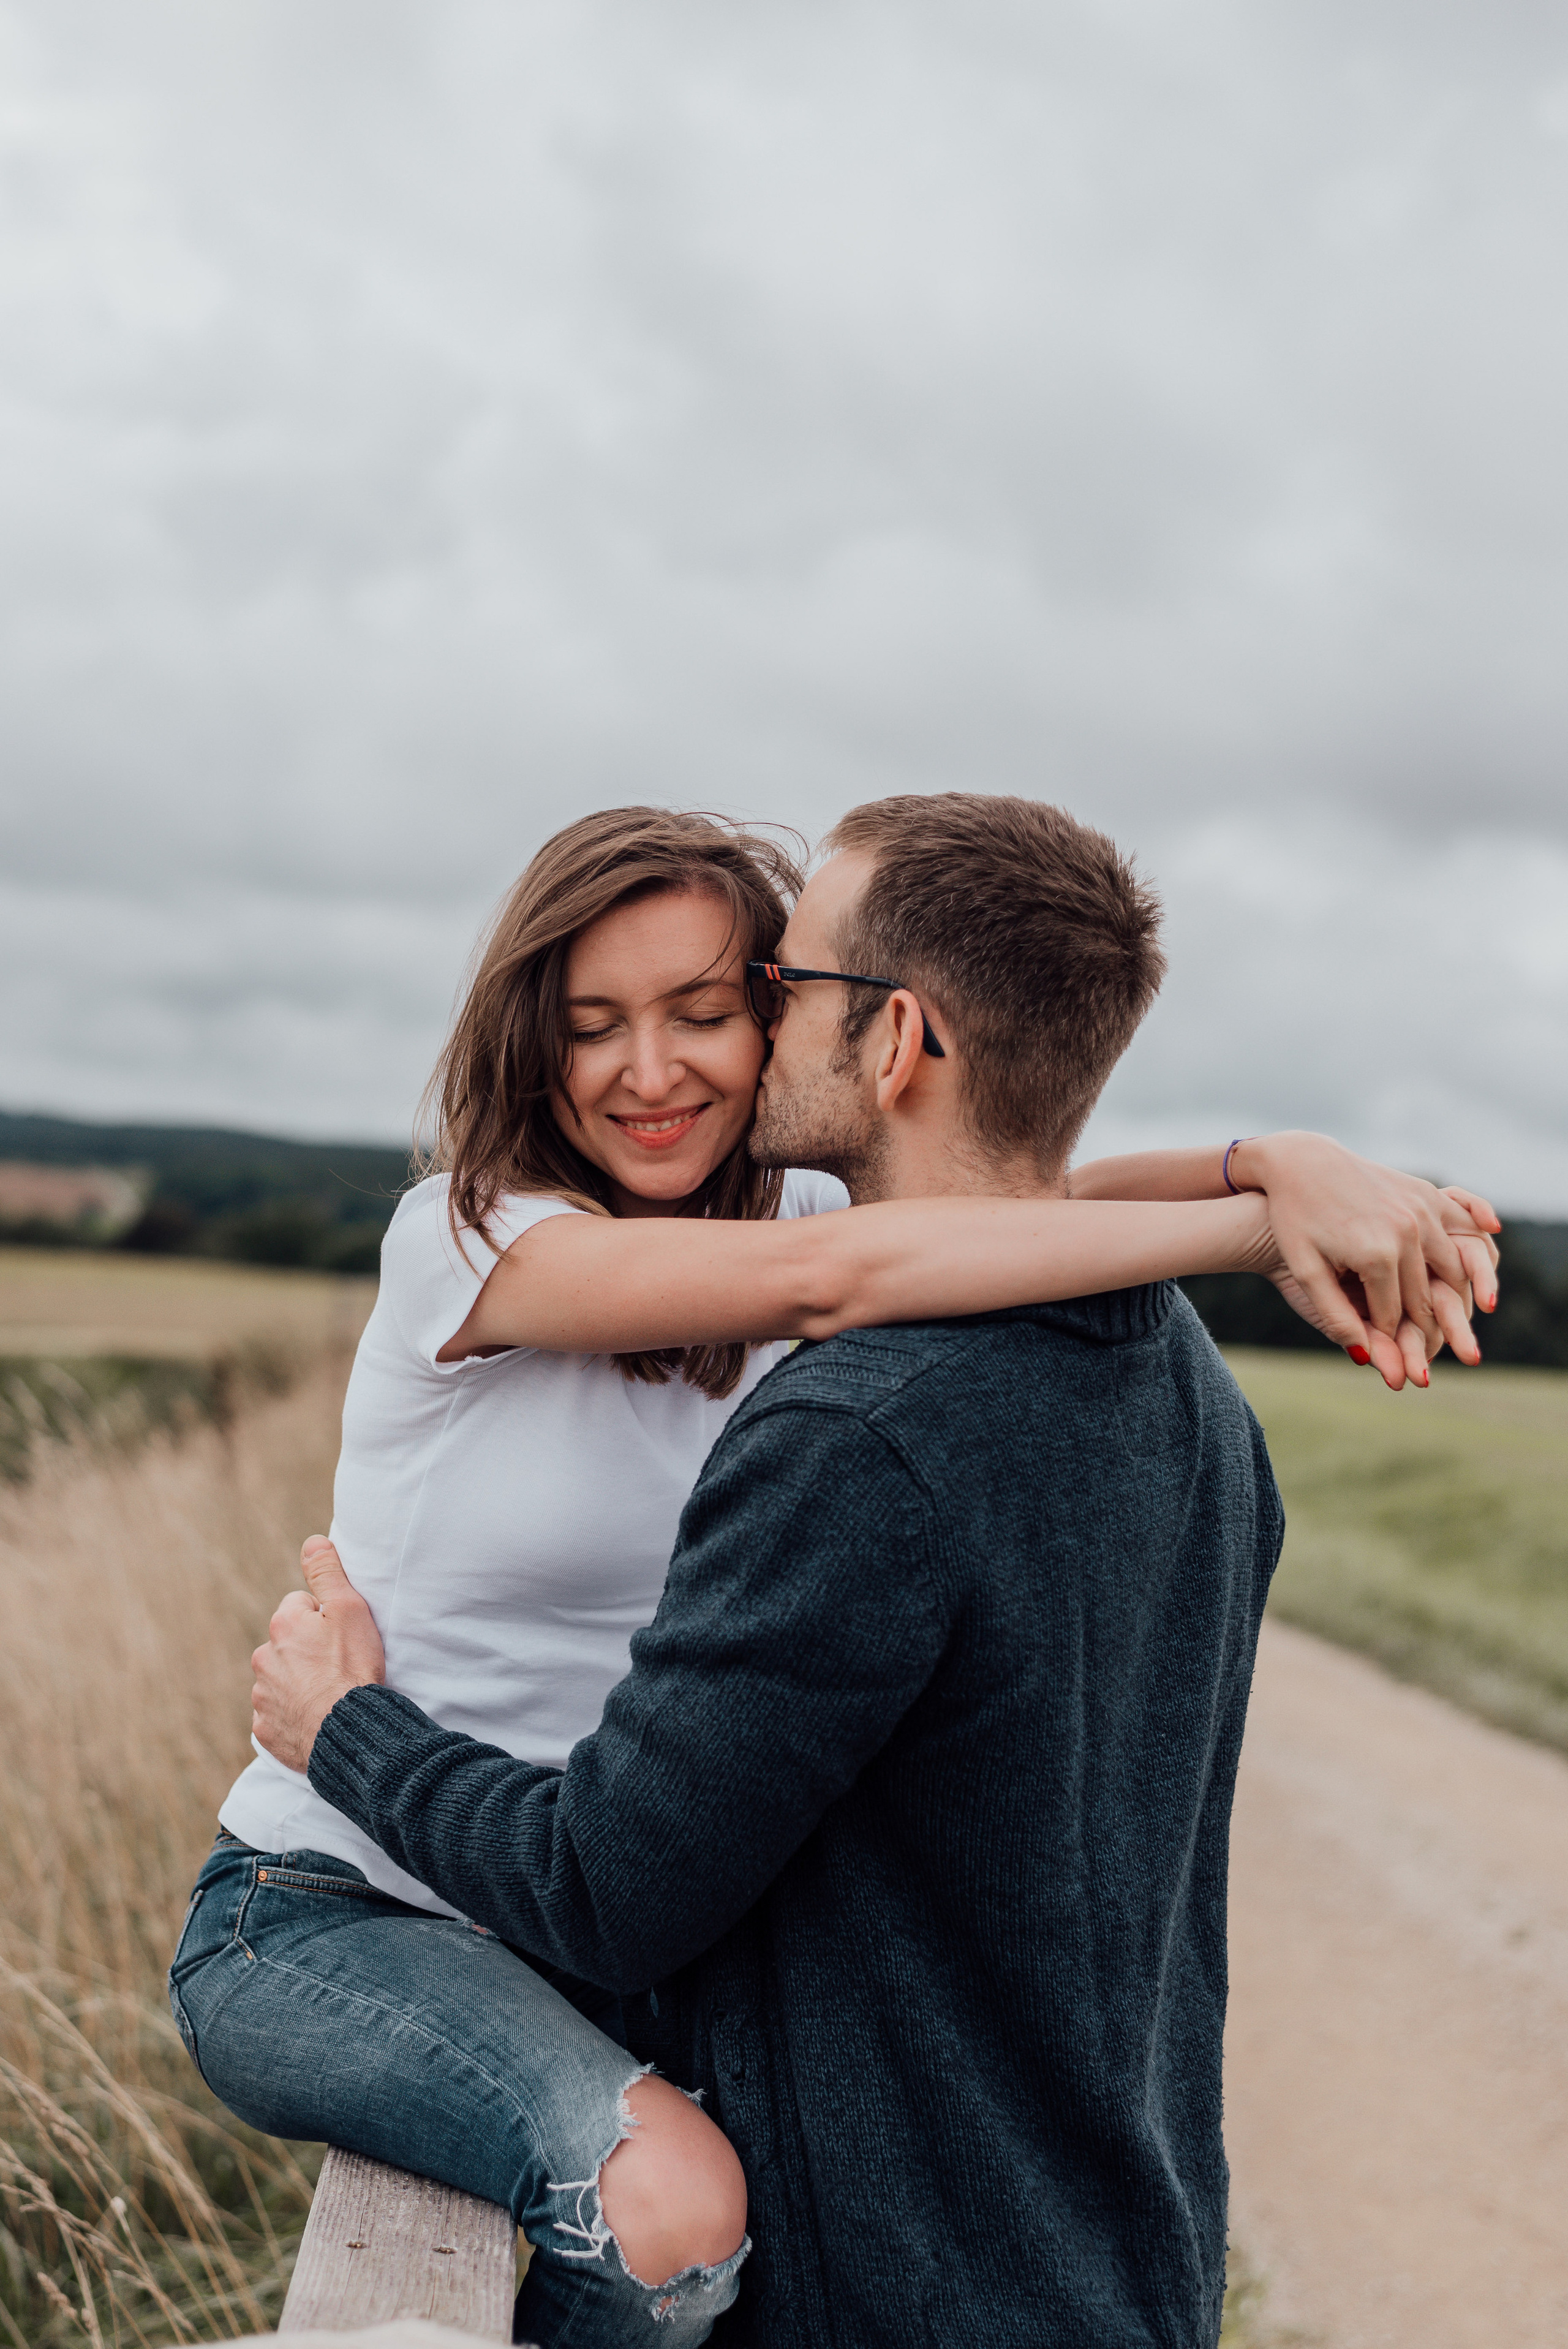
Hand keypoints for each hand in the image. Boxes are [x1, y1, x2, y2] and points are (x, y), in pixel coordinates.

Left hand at [250, 1537, 385, 1773]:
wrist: (348, 1731)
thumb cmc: (352, 1667)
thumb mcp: (349, 1609)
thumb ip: (327, 1573)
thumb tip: (312, 1542)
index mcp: (283, 1625)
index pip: (301, 1607)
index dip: (325, 1619)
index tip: (342, 1637)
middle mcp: (264, 1658)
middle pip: (288, 1645)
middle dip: (307, 1651)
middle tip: (339, 1666)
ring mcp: (262, 1697)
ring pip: (281, 1680)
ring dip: (300, 1684)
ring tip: (330, 1695)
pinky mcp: (266, 1730)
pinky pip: (278, 1716)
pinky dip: (294, 1716)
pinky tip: (317, 1718)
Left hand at [1233, 1133, 1499, 1367]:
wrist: (1303, 1163)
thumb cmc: (1296, 1218)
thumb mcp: (1306, 1270)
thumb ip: (1334, 1316)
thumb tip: (1363, 1358)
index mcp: (1376, 1256)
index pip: (1392, 1315)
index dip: (1385, 1336)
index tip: (1379, 1348)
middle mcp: (1407, 1233)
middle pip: (1423, 1296)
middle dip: (1420, 1326)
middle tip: (1418, 1348)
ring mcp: (1421, 1210)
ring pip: (1449, 1270)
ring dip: (1447, 1296)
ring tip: (1439, 1317)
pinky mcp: (1427, 1193)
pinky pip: (1461, 1227)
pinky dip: (1473, 1248)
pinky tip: (1478, 1264)